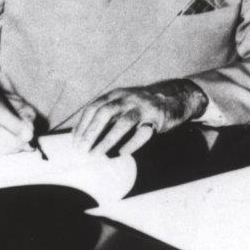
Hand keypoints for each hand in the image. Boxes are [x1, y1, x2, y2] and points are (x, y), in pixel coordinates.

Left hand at [71, 79, 207, 155]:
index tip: (75, 143)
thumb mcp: (123, 103)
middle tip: (82, 151)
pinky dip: (131, 144)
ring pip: (123, 122)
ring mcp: (144, 107)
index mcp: (117, 94)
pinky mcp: (157, 118)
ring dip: (108, 140)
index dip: (82, 125)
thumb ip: (106, 115)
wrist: (175, 97)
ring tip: (97, 155)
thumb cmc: (142, 106)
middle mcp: (129, 98)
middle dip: (91, 133)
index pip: (94, 107)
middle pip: (105, 112)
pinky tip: (122, 154)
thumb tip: (82, 138)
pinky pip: (143, 133)